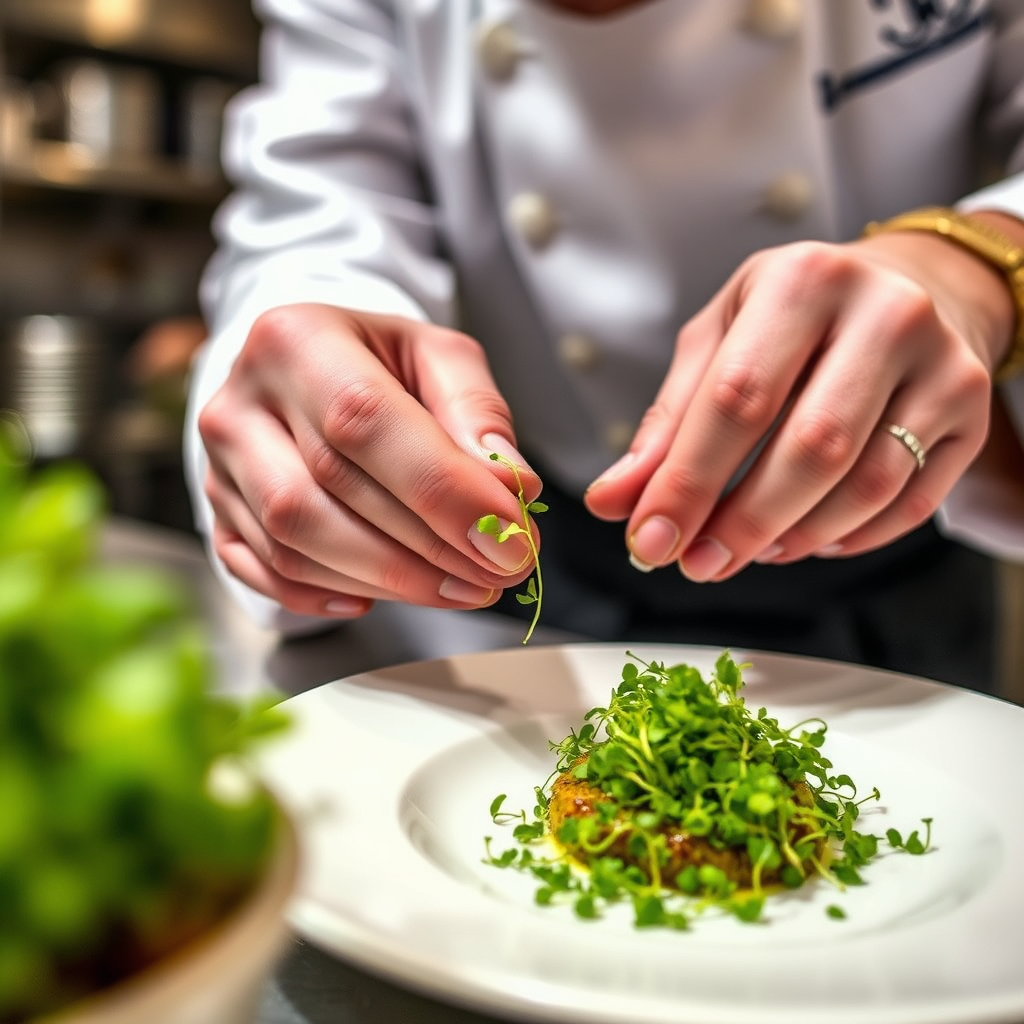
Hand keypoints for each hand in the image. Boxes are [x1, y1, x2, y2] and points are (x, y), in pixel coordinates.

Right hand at [197, 304, 540, 616]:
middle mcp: (240, 402)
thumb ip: (477, 413)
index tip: (509, 536)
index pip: (363, 421)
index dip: (440, 489)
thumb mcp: (438, 356)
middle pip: (328, 492)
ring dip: (390, 581)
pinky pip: (270, 574)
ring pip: (295, 544)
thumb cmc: (379, 363)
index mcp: (296, 339)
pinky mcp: (217, 515)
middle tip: (502, 570)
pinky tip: (385, 597)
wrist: (306, 370)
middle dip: (429, 547)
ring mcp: (217, 464)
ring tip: (463, 585)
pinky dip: (332, 597)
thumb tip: (511, 485)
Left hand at [584, 224, 1016, 579]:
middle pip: (809, 448)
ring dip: (795, 537)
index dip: (688, 482)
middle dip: (743, 523)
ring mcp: (943, 363)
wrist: (915, 286)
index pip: (737, 399)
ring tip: (749, 550)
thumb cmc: (797, 316)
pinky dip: (849, 537)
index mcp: (802, 281)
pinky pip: (911, 503)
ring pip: (866, 485)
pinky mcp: (973, 412)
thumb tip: (615, 502)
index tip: (650, 540)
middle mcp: (885, 314)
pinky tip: (806, 538)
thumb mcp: (720, 342)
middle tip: (697, 564)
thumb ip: (667, 423)